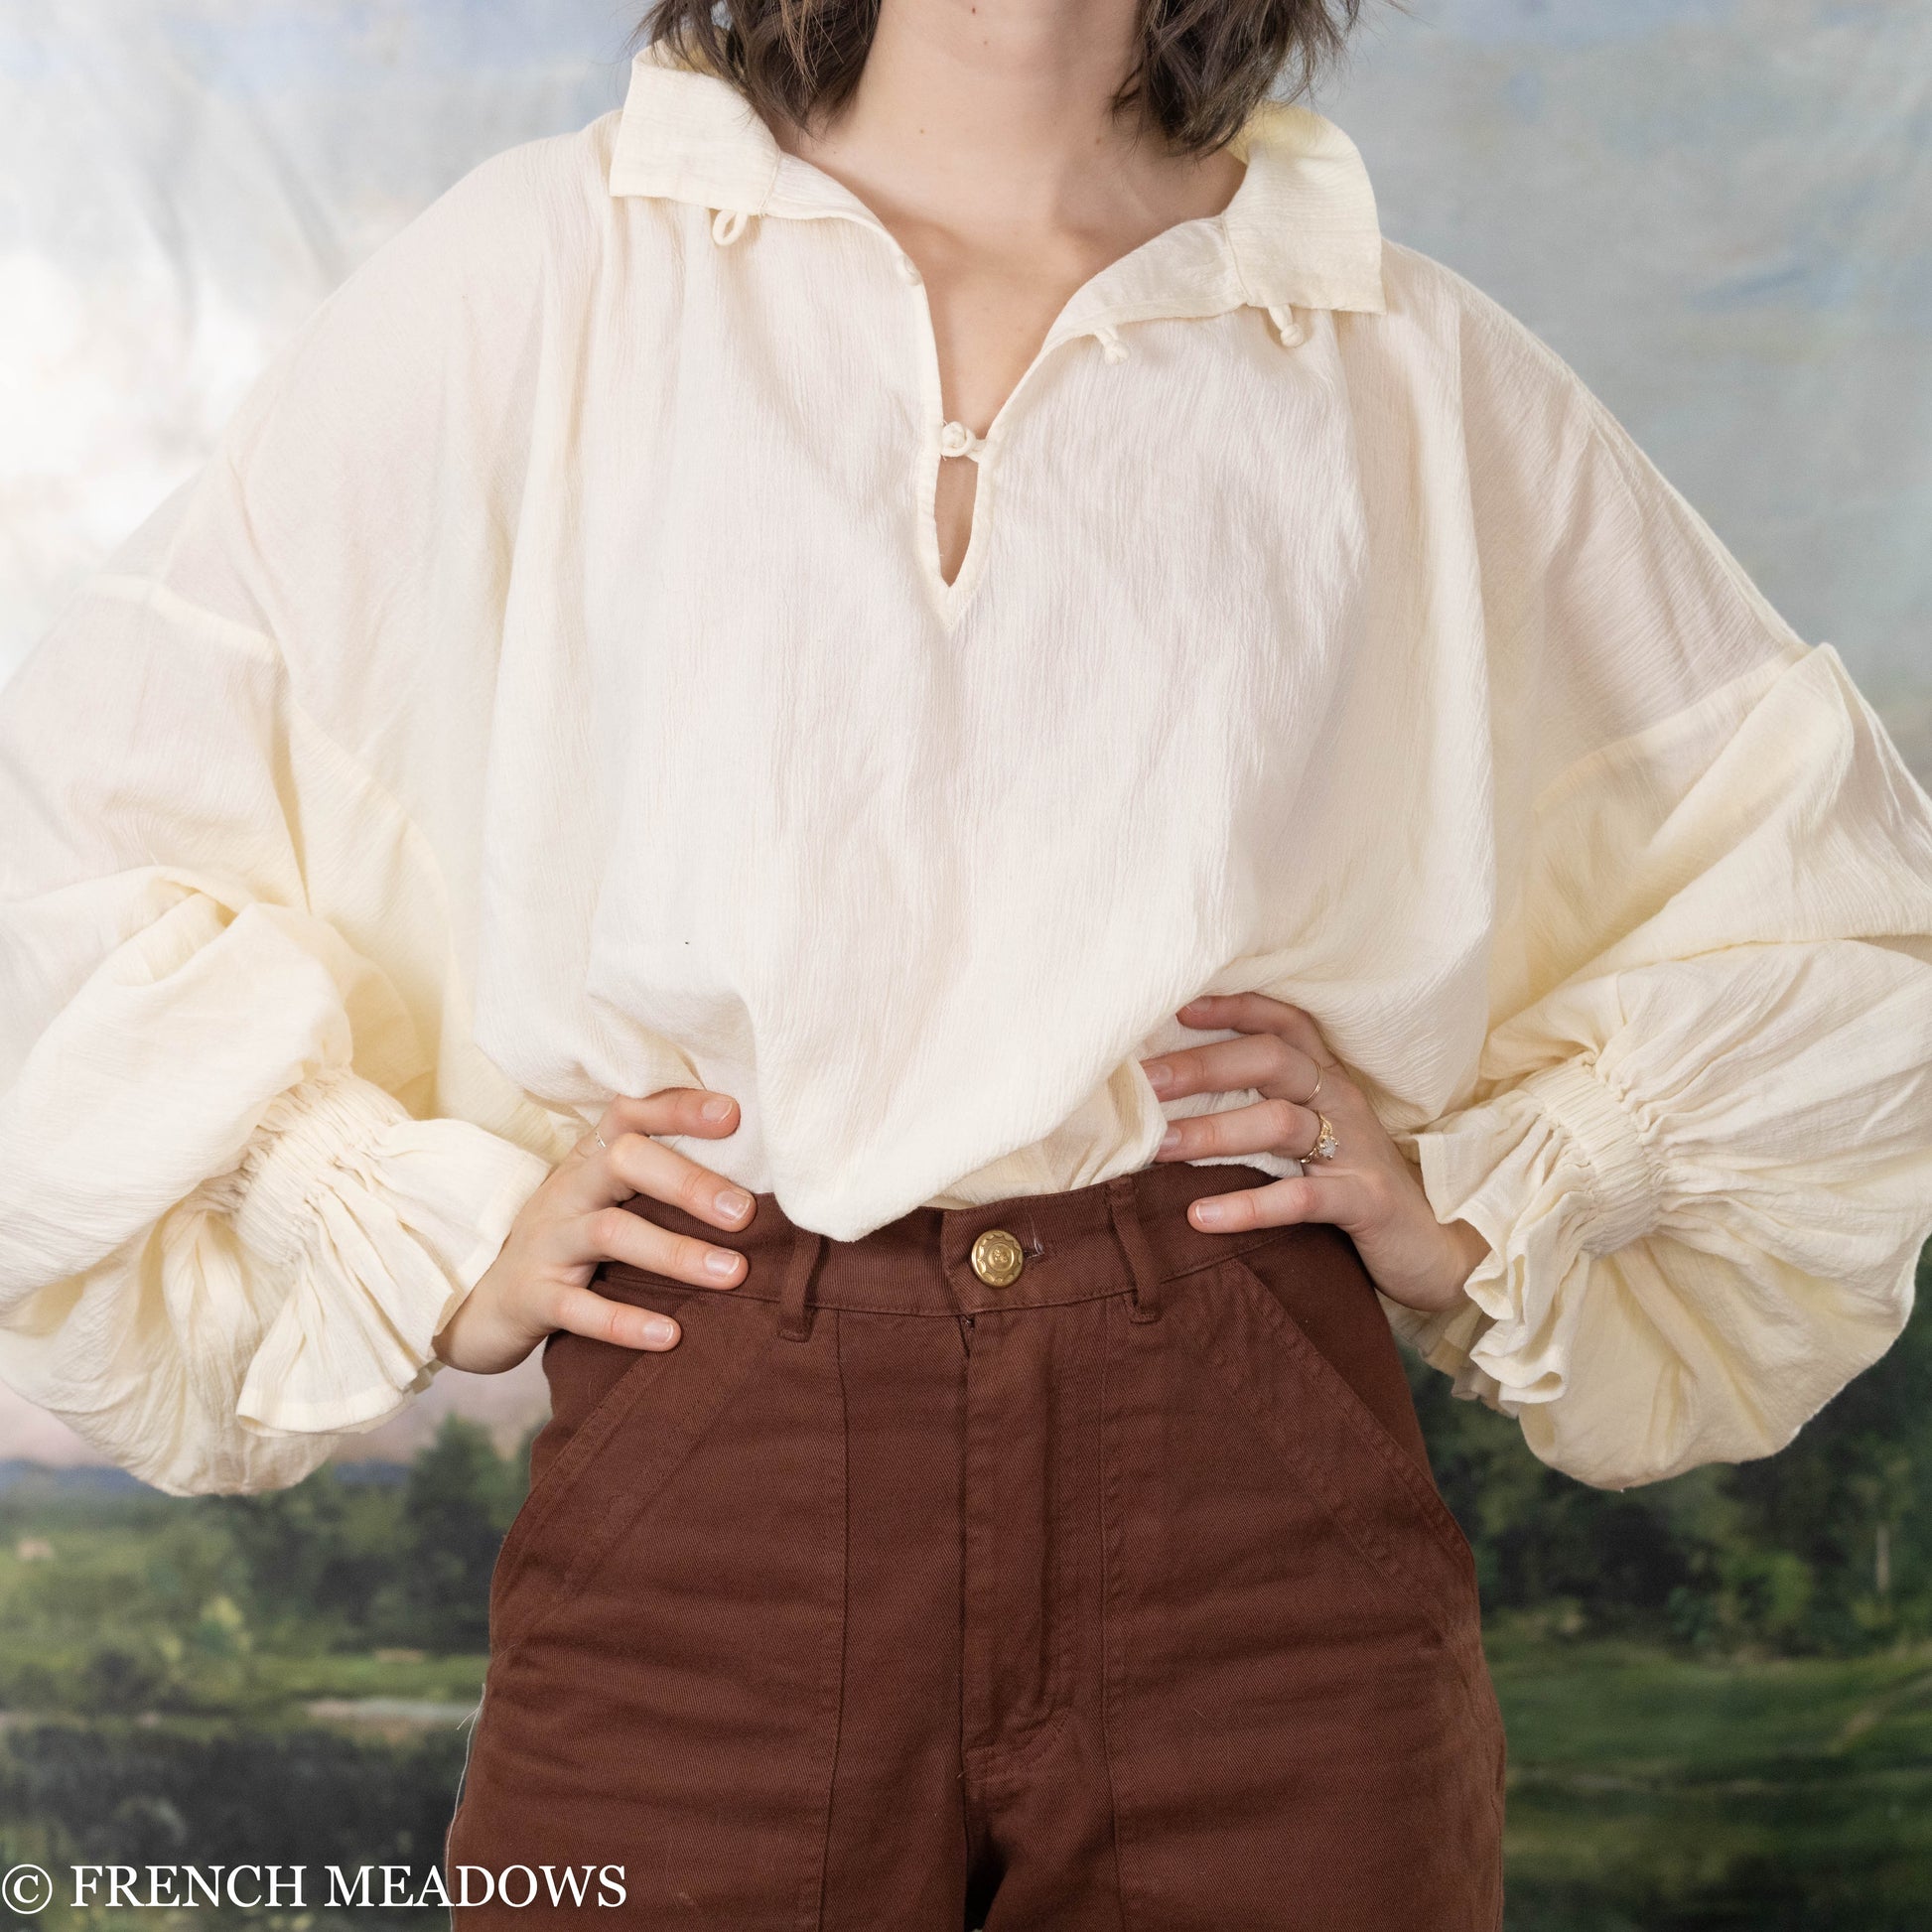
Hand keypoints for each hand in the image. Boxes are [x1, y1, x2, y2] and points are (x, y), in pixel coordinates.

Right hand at [431, 1087, 755, 1373]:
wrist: (480, 1302)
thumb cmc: (567, 1241)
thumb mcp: (602, 1199)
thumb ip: (658, 1180)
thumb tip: (753, 1185)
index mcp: (589, 1160)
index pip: (630, 1113)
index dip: (678, 1108)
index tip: (734, 1115)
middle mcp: (567, 1191)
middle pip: (622, 1161)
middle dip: (688, 1182)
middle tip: (744, 1212)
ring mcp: (546, 1242)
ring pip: (609, 1233)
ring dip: (675, 1253)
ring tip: (733, 1274)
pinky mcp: (532, 1298)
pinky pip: (577, 1308)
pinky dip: (624, 1322)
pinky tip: (670, 1336)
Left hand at [1140, 994, 1489, 1314]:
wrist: (1436, 1248)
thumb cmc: (1352, 1188)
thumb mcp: (1310, 1141)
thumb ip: (1257, 1113)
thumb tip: (1167, 1107)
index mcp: (1326, 1080)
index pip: (1282, 1022)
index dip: (1233, 1007)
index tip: (1176, 1006)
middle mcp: (1342, 1102)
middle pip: (1272, 1060)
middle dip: (1203, 1065)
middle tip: (1145, 1082)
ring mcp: (1358, 1149)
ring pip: (1281, 1122)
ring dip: (1214, 1132)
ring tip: (1157, 1148)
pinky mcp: (1367, 1200)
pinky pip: (1304, 1197)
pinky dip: (1250, 1206)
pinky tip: (1201, 1216)